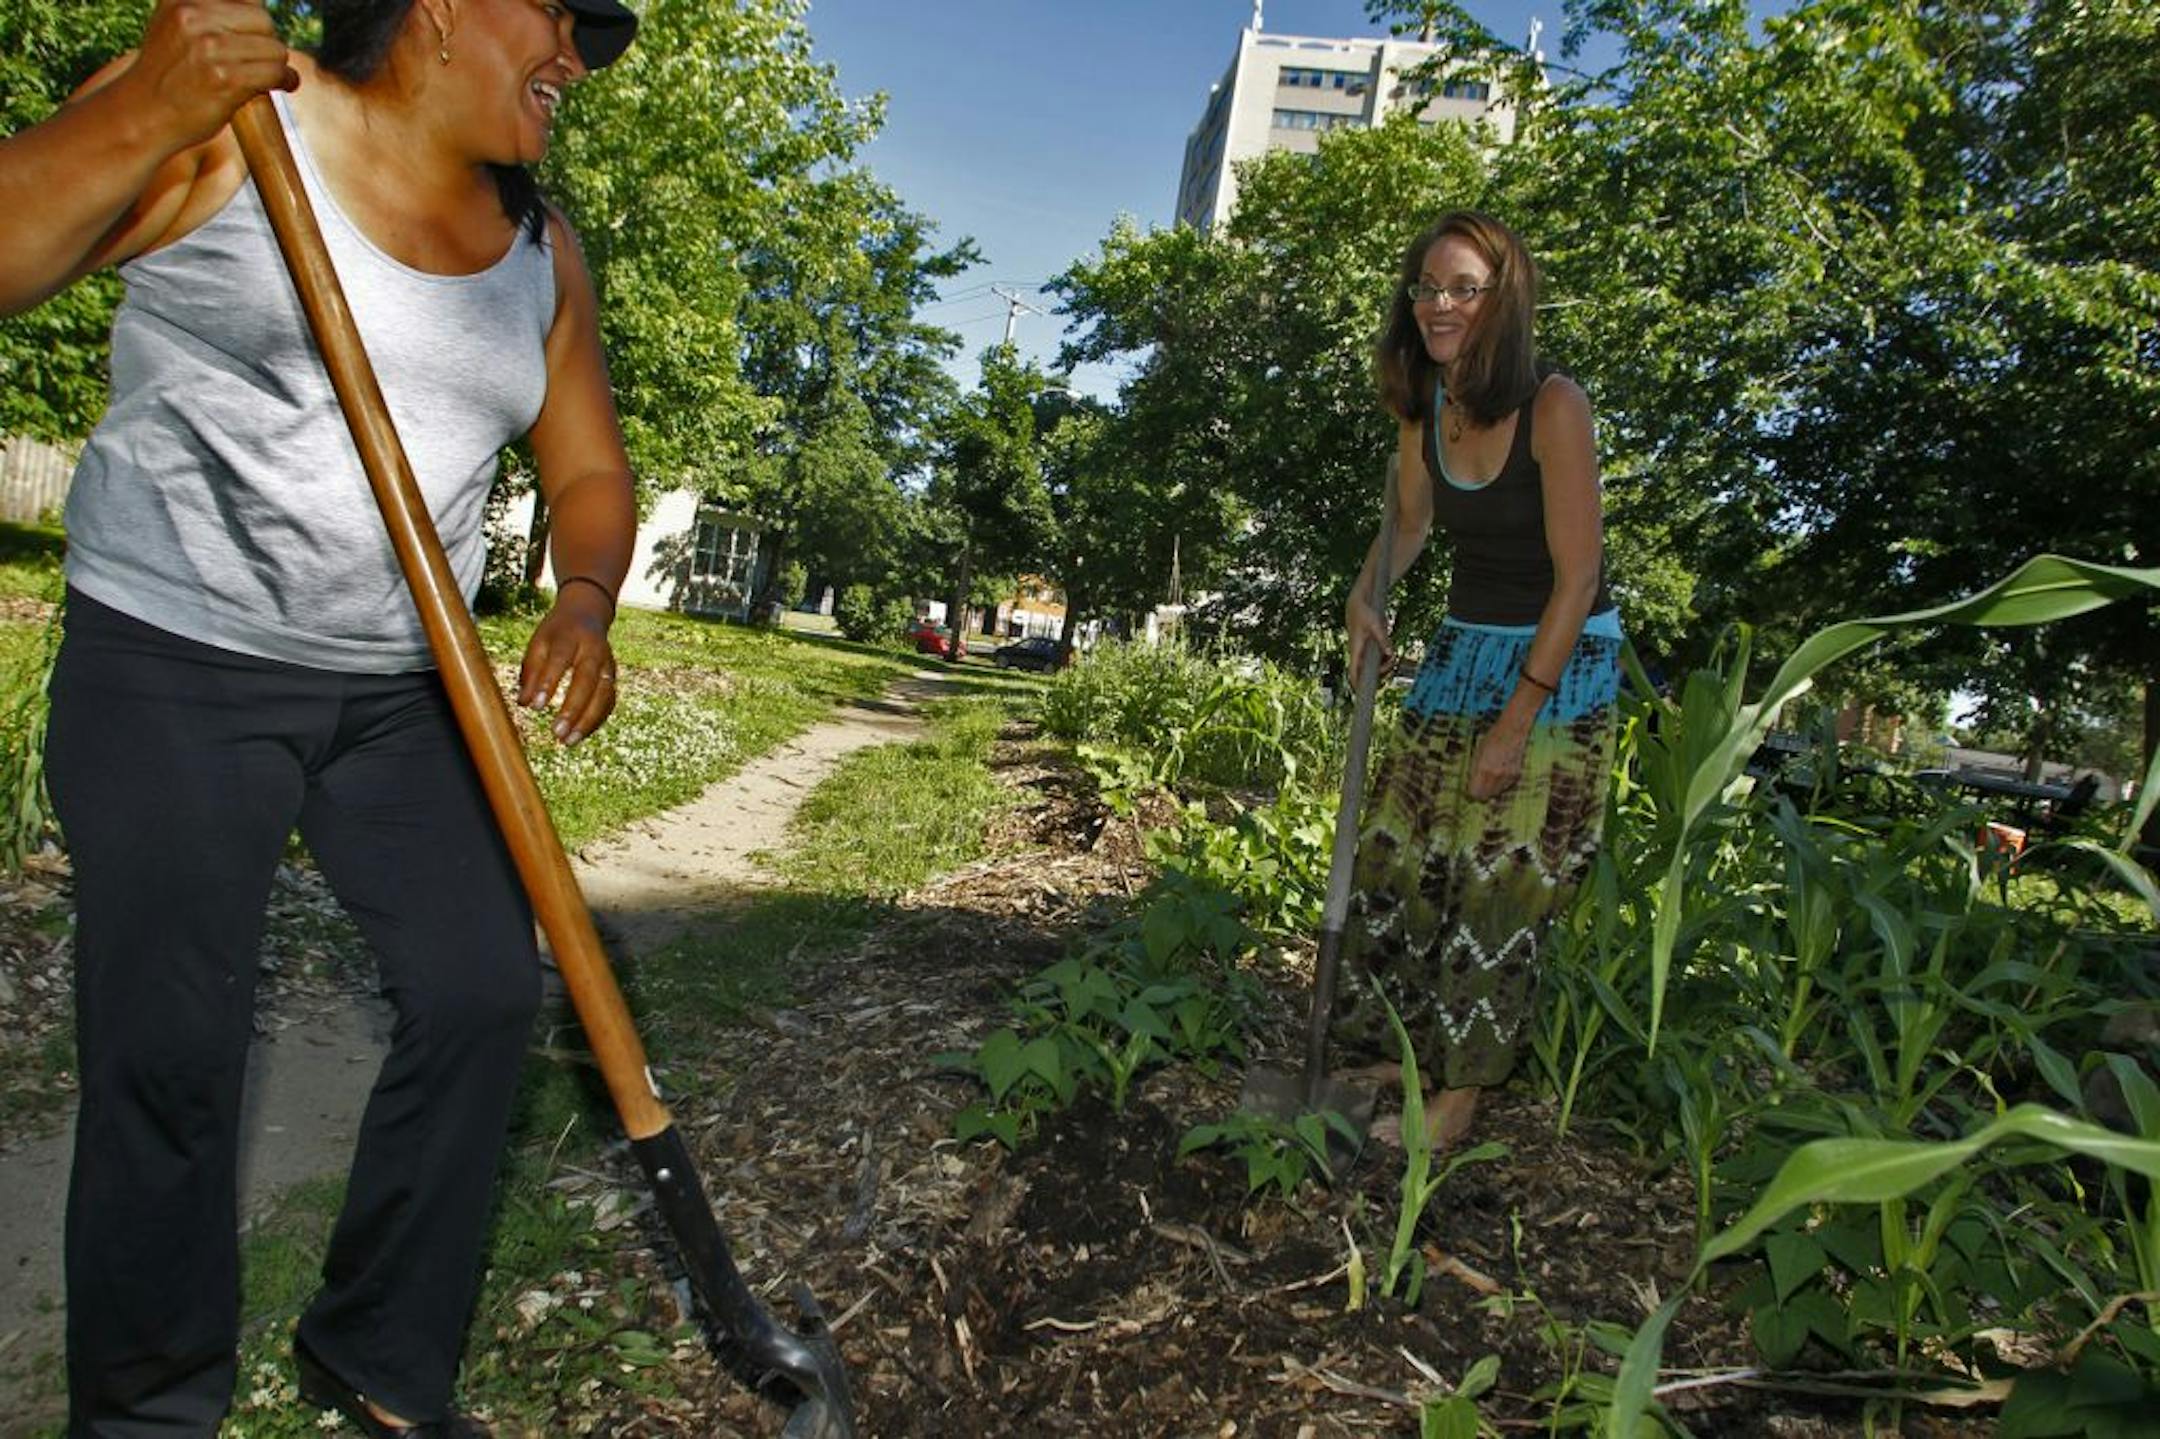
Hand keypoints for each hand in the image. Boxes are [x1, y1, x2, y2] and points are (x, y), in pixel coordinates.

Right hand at [126, 0, 298, 149]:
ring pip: (275, 48)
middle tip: (257, 59)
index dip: (254, 18)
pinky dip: (284, 80)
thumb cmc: (165, 73)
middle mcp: (194, 16)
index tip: (254, 34)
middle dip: (266, 42)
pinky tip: (282, 85)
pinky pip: (275, 72)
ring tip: (268, 76)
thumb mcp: (176, 25)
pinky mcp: (225, 78)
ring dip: (277, 65)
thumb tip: (258, 6)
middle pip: (263, 20)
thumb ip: (209, 11)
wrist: (142, 114)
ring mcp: (210, 47)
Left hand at [518, 586, 615, 744]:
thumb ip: (530, 670)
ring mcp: (608, 664)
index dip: (548, 683)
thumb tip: (525, 703)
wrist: (587, 614)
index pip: (560, 659)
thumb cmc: (556, 633)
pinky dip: (596, 720)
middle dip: (573, 708)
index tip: (535, 707)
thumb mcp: (538, 642)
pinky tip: (579, 734)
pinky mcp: (614, 676)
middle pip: (587, 680)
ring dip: (587, 720)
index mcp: (571, 635)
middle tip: (556, 732)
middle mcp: (594, 649)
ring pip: (604, 694)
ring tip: (568, 741)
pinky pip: (609, 701)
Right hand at [1346, 593, 1393, 683]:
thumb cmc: (1364, 613)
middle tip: (1390, 663)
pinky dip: (1385, 658)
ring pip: (1373, 666)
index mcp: (1355, 649)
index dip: (1356, 683)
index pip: (1353, 671)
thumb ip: (1383, 639)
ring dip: (1384, 665)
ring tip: (1391, 656)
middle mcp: (1358, 653)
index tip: (1361, 693)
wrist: (1357, 603)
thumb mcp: (1376, 624)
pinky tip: (1389, 652)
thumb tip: (1390, 653)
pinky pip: (1377, 658)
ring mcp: (1363, 651)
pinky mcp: (1368, 647)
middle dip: (1380, 673)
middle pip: (1366, 672)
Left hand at [1466, 723, 1527, 800]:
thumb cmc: (1492, 739)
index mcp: (1483, 768)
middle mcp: (1496, 775)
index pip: (1475, 792)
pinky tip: (1498, 774)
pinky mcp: (1515, 776)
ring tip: (1489, 777)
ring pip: (1495, 793)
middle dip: (1480, 793)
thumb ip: (1474, 771)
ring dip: (1490, 790)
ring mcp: (1507, 776)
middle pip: (1485, 796)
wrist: (1512, 731)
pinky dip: (1500, 785)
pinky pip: (1504, 787)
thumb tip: (1471, 786)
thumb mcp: (1477, 753)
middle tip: (1478, 786)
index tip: (1469, 789)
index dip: (1471, 793)